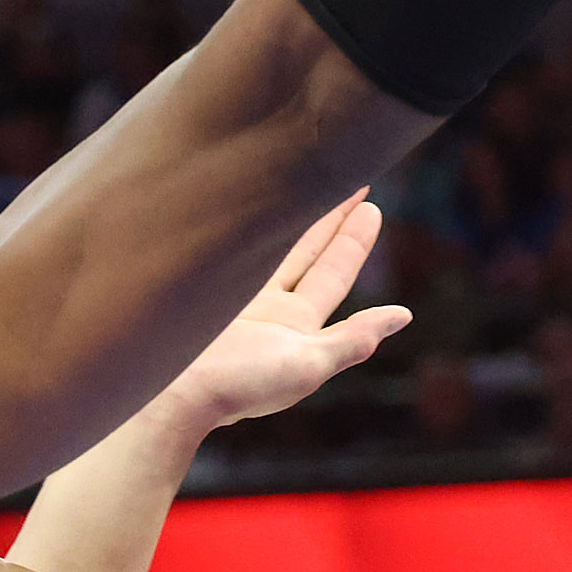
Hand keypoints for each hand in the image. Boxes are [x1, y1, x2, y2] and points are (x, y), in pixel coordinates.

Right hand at [153, 190, 410, 437]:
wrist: (168, 392)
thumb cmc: (239, 385)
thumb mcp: (306, 365)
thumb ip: (353, 338)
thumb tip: (403, 315)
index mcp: (298, 328)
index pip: (334, 273)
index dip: (354, 241)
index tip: (372, 206)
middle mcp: (269, 310)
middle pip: (308, 253)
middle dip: (330, 219)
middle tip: (350, 179)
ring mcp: (235, 298)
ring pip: (272, 245)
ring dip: (293, 217)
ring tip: (307, 180)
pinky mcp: (203, 289)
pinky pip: (233, 248)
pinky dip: (247, 227)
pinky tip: (251, 201)